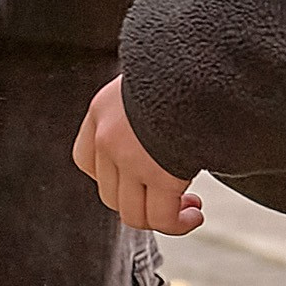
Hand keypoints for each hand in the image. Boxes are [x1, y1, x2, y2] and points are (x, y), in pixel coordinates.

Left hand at [72, 74, 202, 234]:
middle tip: (176, 199)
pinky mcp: (158, 174)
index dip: (114, 179)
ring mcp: (129, 158)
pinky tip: (195, 215)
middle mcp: (107, 137)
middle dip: (144, 203)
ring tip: (189, 210)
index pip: (86, 161)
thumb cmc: (185, 66)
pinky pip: (162, 218)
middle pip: (111, 194)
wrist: (199, 61)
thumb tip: (165, 128)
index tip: (143, 178)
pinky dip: (178, 225)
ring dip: (162, 219)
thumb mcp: (150, 81)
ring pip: (134, 214)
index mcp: (102, 110)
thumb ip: (145, 108)